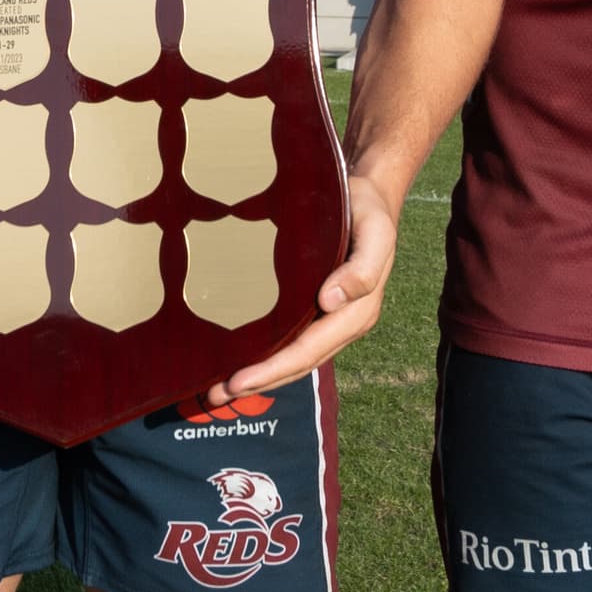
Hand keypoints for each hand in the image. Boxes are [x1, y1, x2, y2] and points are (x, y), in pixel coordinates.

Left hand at [222, 171, 399, 398]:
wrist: (369, 195)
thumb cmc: (368, 211)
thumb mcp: (376, 233)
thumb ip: (363, 268)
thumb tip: (332, 301)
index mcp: (356, 312)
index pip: (309, 350)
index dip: (273, 369)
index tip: (237, 381)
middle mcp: (341, 322)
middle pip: (297, 363)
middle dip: (258, 382)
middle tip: (214, 395)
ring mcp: (329, 319)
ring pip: (292, 357)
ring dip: (258, 375)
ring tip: (217, 389)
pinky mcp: (316, 309)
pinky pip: (291, 339)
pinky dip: (265, 354)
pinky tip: (240, 358)